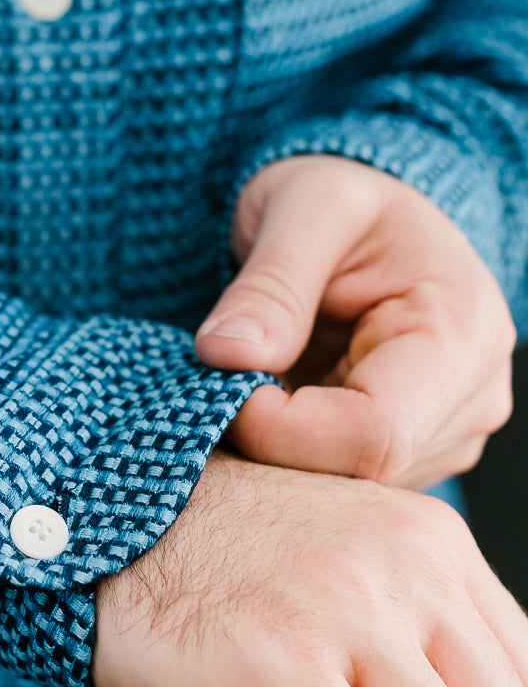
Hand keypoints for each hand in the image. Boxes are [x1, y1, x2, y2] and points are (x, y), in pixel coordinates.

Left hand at [194, 155, 515, 489]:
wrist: (365, 213)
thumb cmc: (342, 196)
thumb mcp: (305, 206)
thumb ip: (271, 283)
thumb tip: (226, 356)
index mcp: (459, 333)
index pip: (373, 435)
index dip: (281, 430)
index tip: (219, 383)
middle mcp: (469, 399)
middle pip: (358, 475)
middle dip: (272, 443)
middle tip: (216, 385)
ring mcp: (444, 435)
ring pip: (344, 490)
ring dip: (276, 452)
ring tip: (245, 384)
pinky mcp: (411, 452)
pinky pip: (338, 482)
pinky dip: (287, 454)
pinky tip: (266, 405)